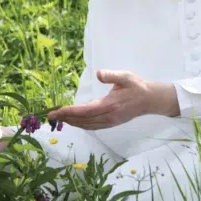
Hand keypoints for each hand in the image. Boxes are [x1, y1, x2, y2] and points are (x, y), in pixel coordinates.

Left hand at [47, 69, 179, 129]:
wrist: (150, 100)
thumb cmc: (137, 86)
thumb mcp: (126, 76)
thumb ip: (111, 75)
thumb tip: (98, 73)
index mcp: (110, 105)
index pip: (85, 111)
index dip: (69, 112)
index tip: (56, 111)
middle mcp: (109, 116)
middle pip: (83, 120)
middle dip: (66, 118)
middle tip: (51, 115)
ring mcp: (110, 122)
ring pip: (87, 125)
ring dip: (72, 122)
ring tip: (59, 117)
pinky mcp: (111, 124)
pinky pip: (93, 127)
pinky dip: (81, 125)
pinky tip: (74, 121)